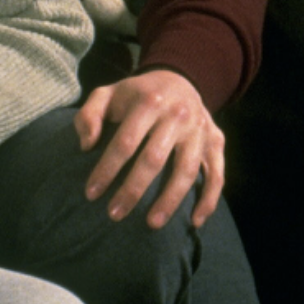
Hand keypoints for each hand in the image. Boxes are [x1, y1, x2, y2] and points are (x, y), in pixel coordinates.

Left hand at [76, 68, 224, 227]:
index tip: (91, 194)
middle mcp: (178, 115)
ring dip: (170, 200)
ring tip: (151, 224)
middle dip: (132, 190)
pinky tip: (194, 222)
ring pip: (187, 170)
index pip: (125, 142)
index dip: (107, 169)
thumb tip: (86, 145)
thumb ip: (88, 115)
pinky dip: (209, 199)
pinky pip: (217, 173)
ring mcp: (200, 129)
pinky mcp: (216, 141)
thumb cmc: (136, 96)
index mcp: (149, 102)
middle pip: (154, 159)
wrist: (179, 80)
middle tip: (114, 215)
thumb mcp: (107, 94)